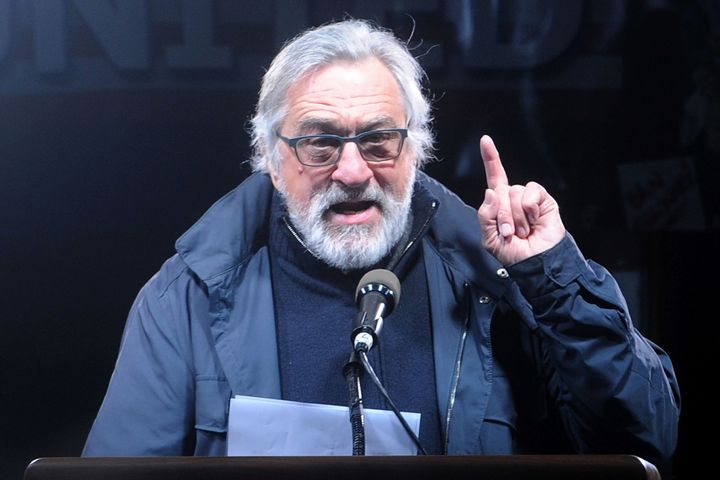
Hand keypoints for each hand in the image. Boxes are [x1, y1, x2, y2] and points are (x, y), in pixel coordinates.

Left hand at [477, 135, 565, 265]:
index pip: (494, 178)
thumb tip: (491, 192)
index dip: (490, 159)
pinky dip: (529, 208)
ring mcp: (528, 198)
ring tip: (523, 230)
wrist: (536, 263)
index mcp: (499, 204)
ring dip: (516, 216)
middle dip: (502, 215)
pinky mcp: (543, 199)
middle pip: (499, 191)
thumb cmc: (514, 253)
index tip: (485, 140)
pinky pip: (531, 191)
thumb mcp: (490, 238)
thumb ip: (485, 216)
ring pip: (514, 192)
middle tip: (510, 233)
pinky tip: (534, 221)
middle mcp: (513, 197)